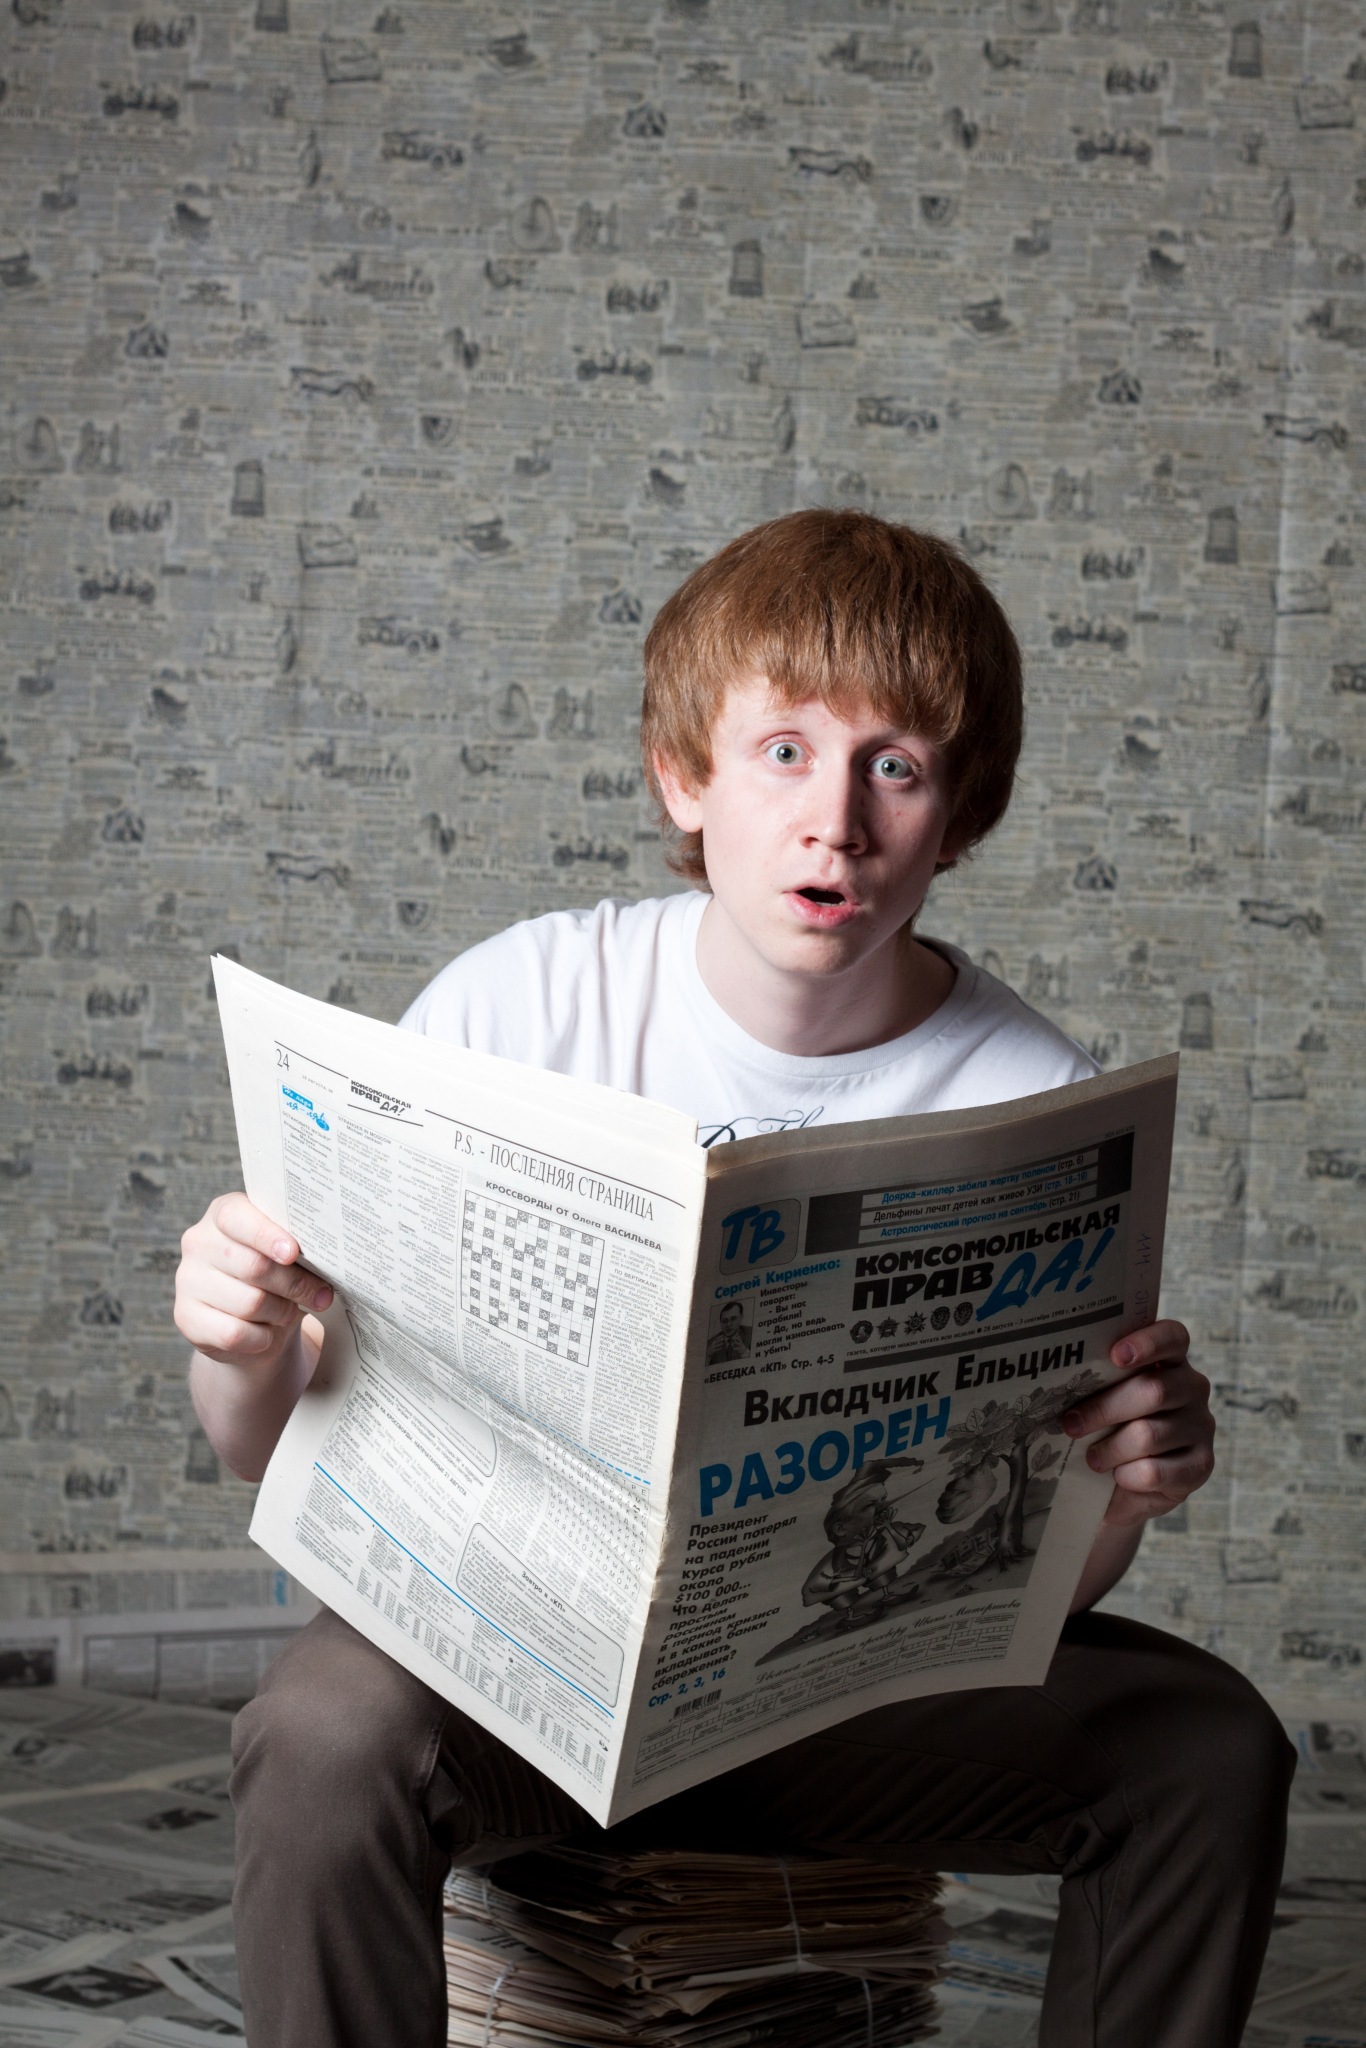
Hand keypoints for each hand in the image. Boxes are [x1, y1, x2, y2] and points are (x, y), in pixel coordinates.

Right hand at [175, 1192, 332, 1375]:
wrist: (254, 1323)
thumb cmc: (276, 1276)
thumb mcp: (286, 1253)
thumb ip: (297, 1246)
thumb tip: (325, 1258)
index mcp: (223, 1214)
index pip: (237, 1217)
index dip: (268, 1236)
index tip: (294, 1253)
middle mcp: (198, 1242)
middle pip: (254, 1266)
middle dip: (295, 1284)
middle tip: (319, 1294)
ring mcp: (187, 1281)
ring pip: (249, 1302)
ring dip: (281, 1312)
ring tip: (290, 1310)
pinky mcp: (186, 1318)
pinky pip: (235, 1333)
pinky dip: (262, 1337)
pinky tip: (267, 1332)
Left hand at [1061, 1319, 1213, 1528]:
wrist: (1123, 1486)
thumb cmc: (1107, 1428)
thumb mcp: (1101, 1398)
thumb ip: (1096, 1380)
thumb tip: (1059, 1377)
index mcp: (1170, 1360)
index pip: (1172, 1337)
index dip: (1147, 1343)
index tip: (1115, 1355)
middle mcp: (1193, 1388)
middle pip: (1154, 1391)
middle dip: (1104, 1409)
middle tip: (1071, 1424)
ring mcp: (1201, 1426)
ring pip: (1149, 1435)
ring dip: (1110, 1449)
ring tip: (1092, 1458)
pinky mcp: (1201, 1465)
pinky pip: (1156, 1471)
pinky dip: (1128, 1476)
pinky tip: (1119, 1476)